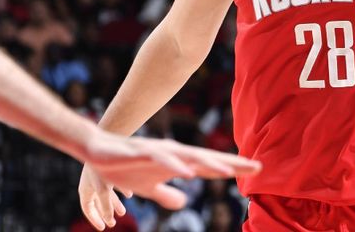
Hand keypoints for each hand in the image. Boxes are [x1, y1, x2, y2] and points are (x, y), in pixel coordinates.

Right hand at [79, 132, 260, 229]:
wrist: (97, 152)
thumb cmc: (125, 167)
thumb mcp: (148, 187)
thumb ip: (166, 194)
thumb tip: (183, 203)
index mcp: (178, 164)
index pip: (211, 167)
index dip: (233, 168)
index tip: (257, 169)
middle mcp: (175, 155)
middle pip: (208, 160)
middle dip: (232, 163)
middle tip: (257, 167)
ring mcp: (160, 151)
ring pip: (189, 158)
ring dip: (209, 164)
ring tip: (228, 171)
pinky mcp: (143, 152)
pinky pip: (163, 159)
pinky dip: (176, 165)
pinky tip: (188, 173)